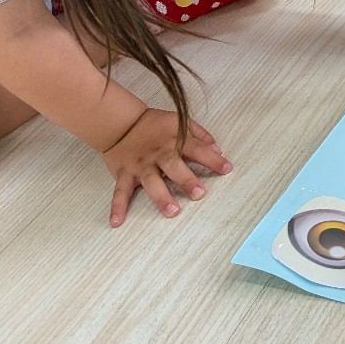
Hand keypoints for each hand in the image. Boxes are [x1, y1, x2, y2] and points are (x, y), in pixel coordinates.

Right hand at [101, 109, 230, 226]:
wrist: (121, 123)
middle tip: (199, 194)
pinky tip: (117, 221)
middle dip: (186, 180)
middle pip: (174, 166)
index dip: (213, 159)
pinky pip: (120, 192)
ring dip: (161, 196)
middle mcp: (158, 154)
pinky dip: (117, 207)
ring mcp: (141, 165)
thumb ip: (200, 134)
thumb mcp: (181, 121)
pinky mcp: (124, 174)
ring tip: (172, 211)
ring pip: (151, 181)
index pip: (198, 149)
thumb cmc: (155, 124)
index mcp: (175, 140)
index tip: (227, 168)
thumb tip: (217, 149)